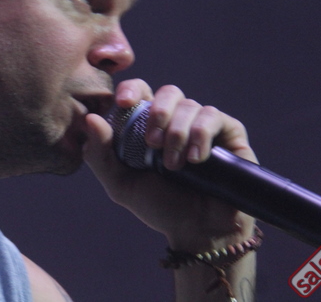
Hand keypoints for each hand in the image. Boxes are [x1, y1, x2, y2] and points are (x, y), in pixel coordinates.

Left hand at [83, 80, 257, 249]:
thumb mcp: (120, 184)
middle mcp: (177, 120)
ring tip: (174, 166)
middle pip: (169, 92)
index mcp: (149, 125)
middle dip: (158, 113)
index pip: (140, 92)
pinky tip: (196, 159)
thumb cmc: (158, 206)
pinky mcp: (229, 133)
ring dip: (178, 133)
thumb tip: (91, 118)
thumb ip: (100, 154)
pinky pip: (213, 117)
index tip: (124, 103)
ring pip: (190, 105)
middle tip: (151, 143)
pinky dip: (201, 134)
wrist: (198, 232)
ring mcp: (203, 125)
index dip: (131, 89)